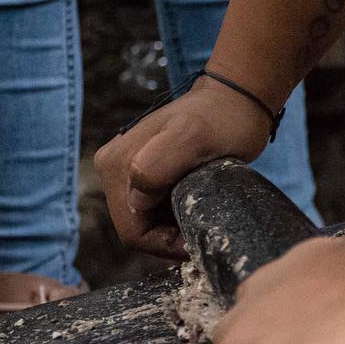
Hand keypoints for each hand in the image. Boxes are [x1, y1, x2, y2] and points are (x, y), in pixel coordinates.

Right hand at [93, 81, 271, 256]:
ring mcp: (123, 170)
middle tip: (200, 224)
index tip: (196, 236)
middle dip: (167, 236)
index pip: (132, 231)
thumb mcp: (194, 139)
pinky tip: (192, 202)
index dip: (165, 243)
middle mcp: (111, 167)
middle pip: (135, 228)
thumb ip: (158, 165)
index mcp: (115, 165)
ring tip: (199, 209)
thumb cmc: (221, 119)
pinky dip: (171, 215)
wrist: (233, 100)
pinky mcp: (138, 172)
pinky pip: (150, 210)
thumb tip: (135, 197)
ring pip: (143, 222)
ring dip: (171, 226)